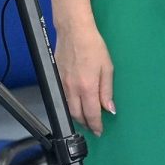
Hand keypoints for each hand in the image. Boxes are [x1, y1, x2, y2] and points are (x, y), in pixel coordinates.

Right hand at [56, 21, 114, 135]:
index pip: (91, 114)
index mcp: (87, 87)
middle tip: (93, 127)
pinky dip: (69, 106)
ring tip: (86, 119)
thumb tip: (109, 108)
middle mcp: (72, 89)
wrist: (74, 32)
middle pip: (77, 115)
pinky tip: (75, 105)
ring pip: (68, 108)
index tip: (99, 131)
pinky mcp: (56, 79)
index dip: (95, 125)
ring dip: (77, 117)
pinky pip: (62, 99)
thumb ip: (107, 90)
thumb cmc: (94, 47)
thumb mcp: (107, 68)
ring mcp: (62, 85)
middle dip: (86, 124)